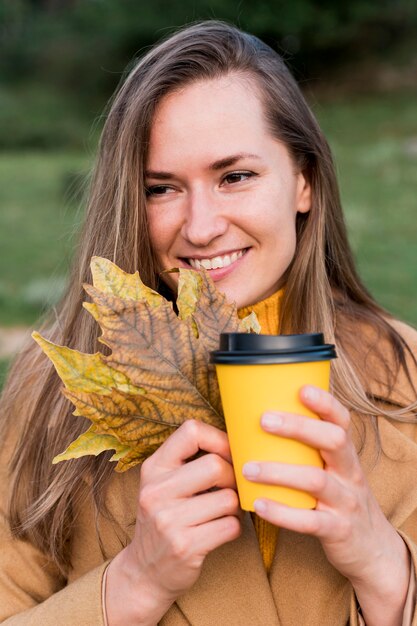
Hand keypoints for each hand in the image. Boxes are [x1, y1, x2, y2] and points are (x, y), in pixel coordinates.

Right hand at [106, 420, 240, 624]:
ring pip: (228, 499)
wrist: (144, 571)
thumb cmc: (165, 517)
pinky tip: (220, 530)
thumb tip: (237, 442)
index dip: (219, 439)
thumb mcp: (163, 483)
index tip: (228, 454)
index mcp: (153, 468)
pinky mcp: (184, 547)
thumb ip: (189, 460)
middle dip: (232, 477)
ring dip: (234, 506)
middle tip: (230, 487)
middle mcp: (156, 492)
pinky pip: (230, 526)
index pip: (191, 431)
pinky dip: (233, 528)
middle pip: (215, 465)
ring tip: (223, 511)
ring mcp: (168, 521)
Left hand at [242, 386, 409, 624]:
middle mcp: (350, 473)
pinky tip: (259, 504)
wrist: (372, 549)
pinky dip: (283, 513)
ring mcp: (346, 502)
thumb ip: (307, 451)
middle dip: (299, 427)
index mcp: (346, 455)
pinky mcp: (338, 530)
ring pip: (316, 481)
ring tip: (248, 468)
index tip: (301, 389)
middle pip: (333, 440)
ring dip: (279, 472)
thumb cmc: (338, 500)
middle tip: (264, 420)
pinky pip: (310, 521)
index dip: (325, 403)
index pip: (342, 421)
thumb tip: (257, 422)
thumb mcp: (333, 471)